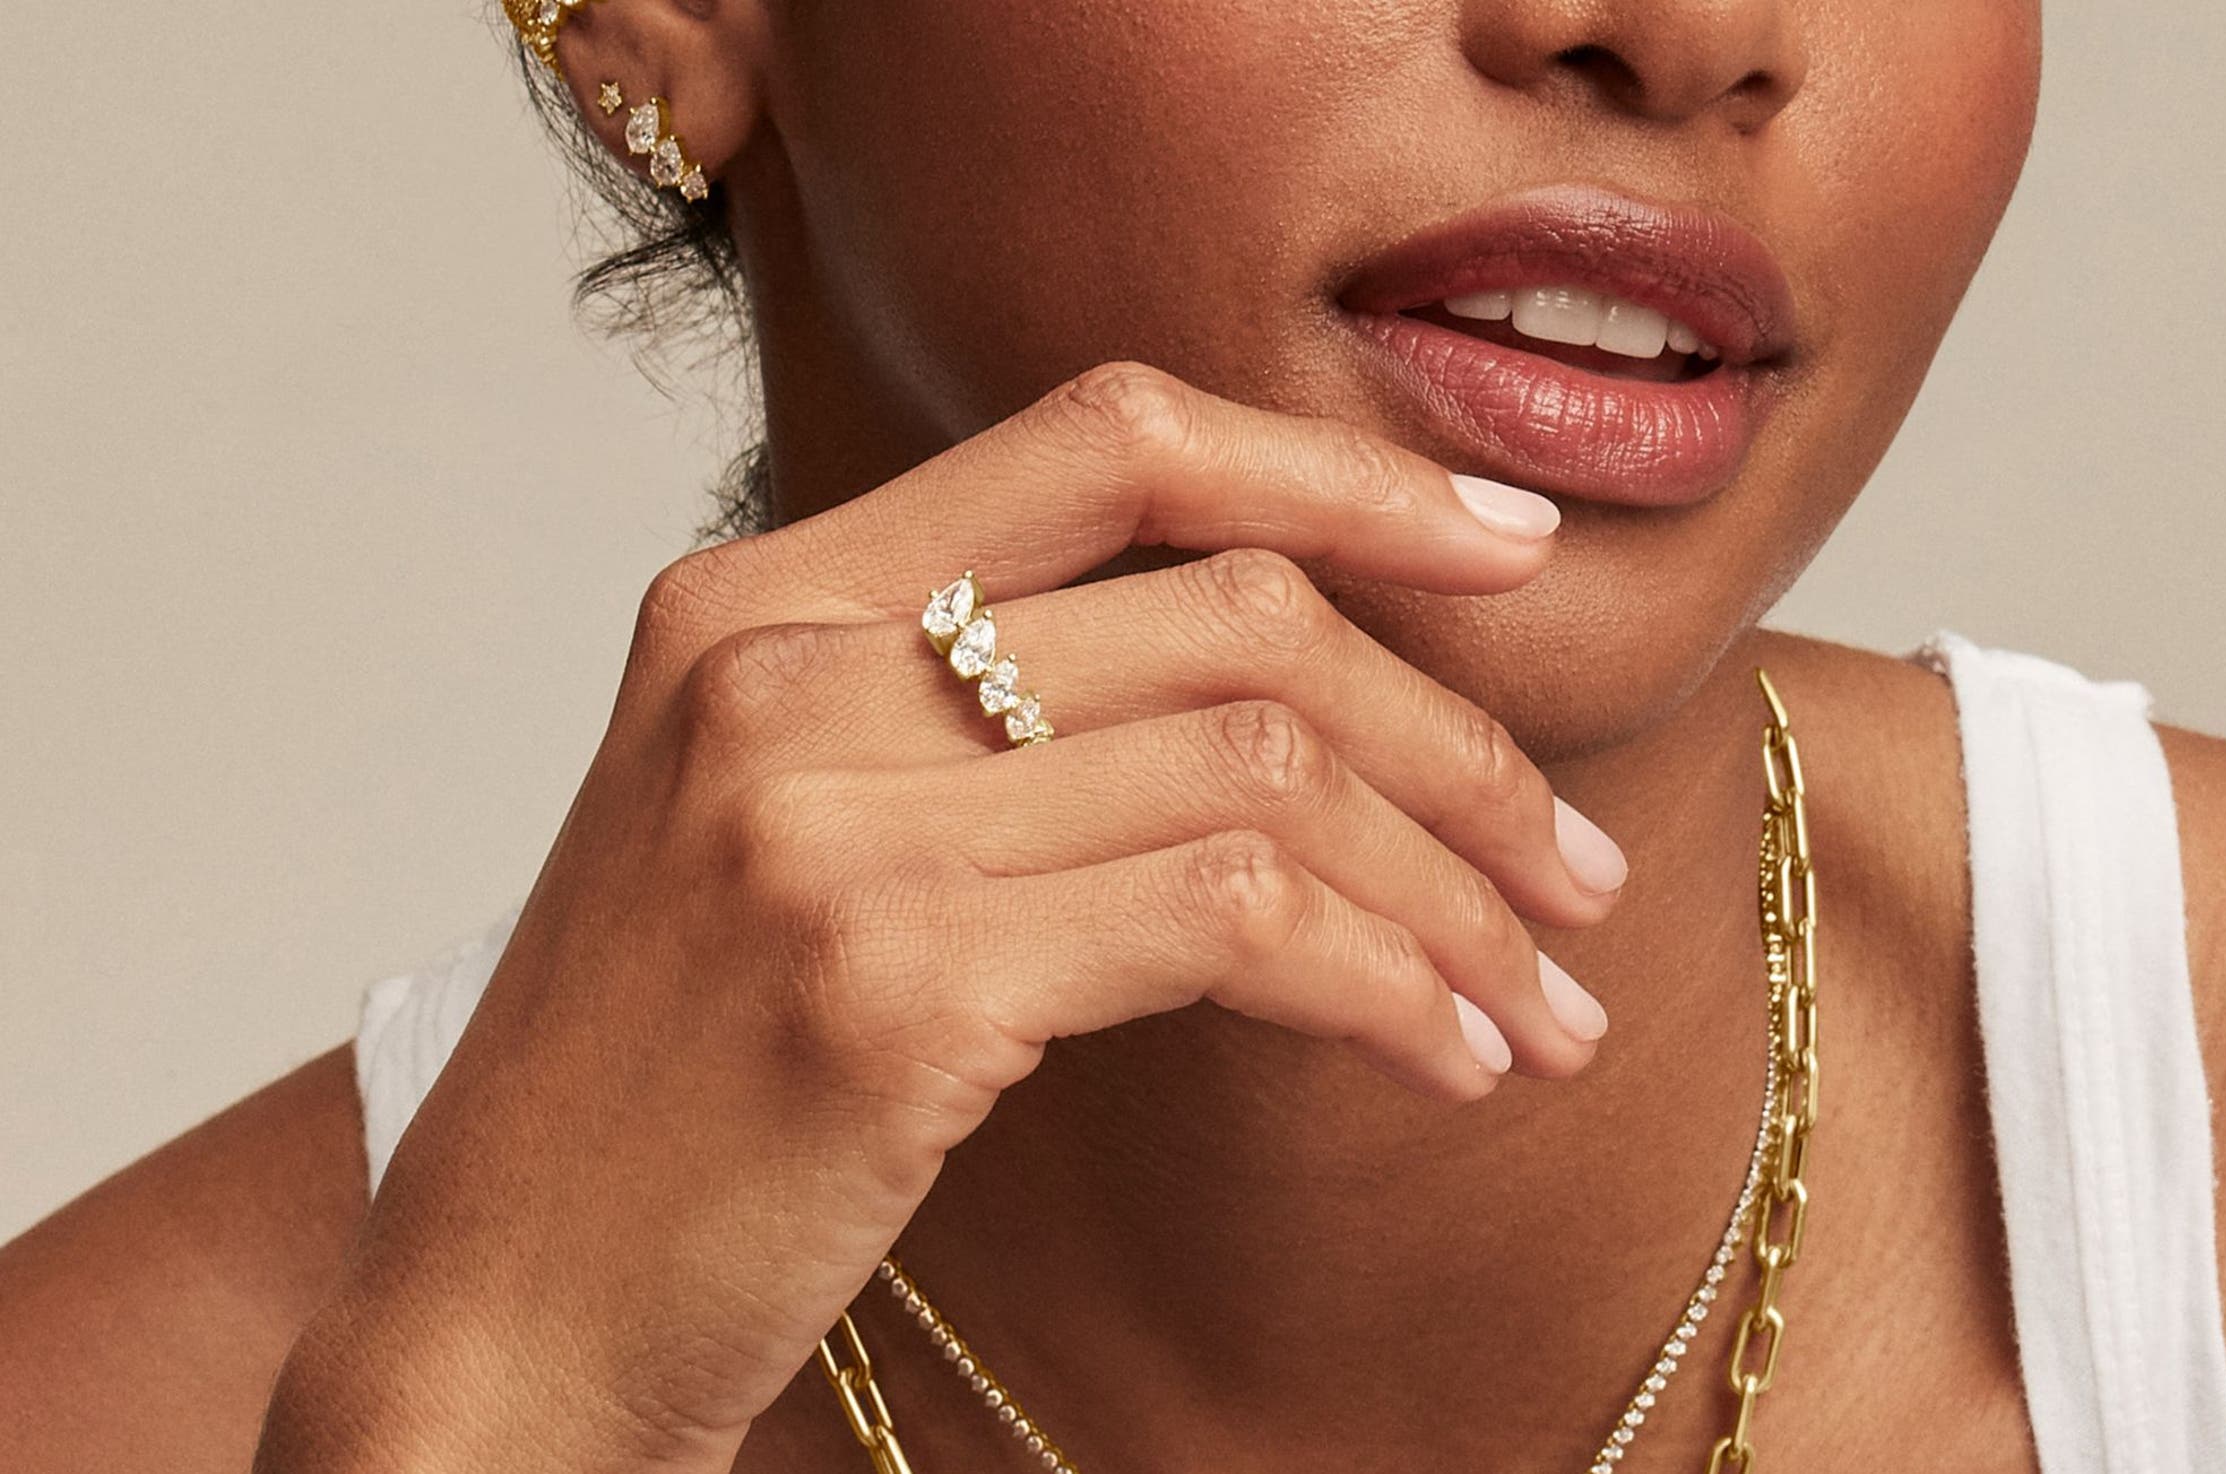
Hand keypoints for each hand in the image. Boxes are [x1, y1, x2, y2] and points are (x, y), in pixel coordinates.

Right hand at [254, 362, 1625, 1473]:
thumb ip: (965, 710)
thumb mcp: (778, 825)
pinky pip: (1238, 926)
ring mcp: (827, 819)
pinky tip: (1447, 1063)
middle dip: (1458, 746)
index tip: (1505, 558)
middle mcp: (783, 667)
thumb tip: (1272, 675)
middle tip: (1576, 872)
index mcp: (761, 596)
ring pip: (1267, 772)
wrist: (497, 1311)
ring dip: (1455, 894)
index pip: (1108, 439)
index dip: (1336, 477)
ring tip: (1546, 1006)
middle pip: (1234, 615)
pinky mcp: (890, 983)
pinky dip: (1387, 988)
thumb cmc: (671, 1084)